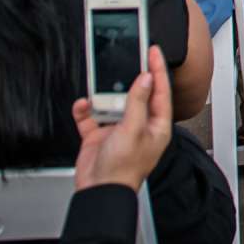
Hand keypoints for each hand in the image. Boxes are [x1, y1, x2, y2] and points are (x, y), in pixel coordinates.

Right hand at [72, 45, 172, 192]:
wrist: (98, 192)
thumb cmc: (123, 170)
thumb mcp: (133, 130)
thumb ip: (138, 102)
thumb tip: (145, 79)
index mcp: (156, 125)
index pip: (160, 91)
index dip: (157, 69)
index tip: (153, 51)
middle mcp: (138, 125)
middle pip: (135, 93)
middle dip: (129, 77)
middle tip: (129, 55)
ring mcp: (117, 129)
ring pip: (111, 102)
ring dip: (104, 95)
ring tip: (101, 83)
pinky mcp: (98, 135)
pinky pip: (91, 115)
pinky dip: (86, 109)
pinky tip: (84, 105)